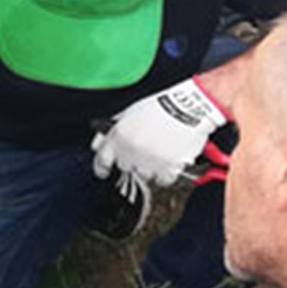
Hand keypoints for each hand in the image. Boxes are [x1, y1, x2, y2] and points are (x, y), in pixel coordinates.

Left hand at [92, 77, 230, 185]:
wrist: (190, 107)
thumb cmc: (160, 107)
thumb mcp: (129, 113)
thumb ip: (111, 131)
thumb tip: (97, 145)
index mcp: (118, 137)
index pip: (101, 161)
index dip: (101, 168)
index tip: (104, 172)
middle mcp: (130, 151)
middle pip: (125, 167)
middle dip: (132, 160)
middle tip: (144, 149)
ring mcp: (149, 162)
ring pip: (143, 175)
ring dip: (150, 167)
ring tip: (160, 150)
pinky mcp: (167, 169)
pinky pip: (163, 180)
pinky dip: (167, 173)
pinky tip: (170, 159)